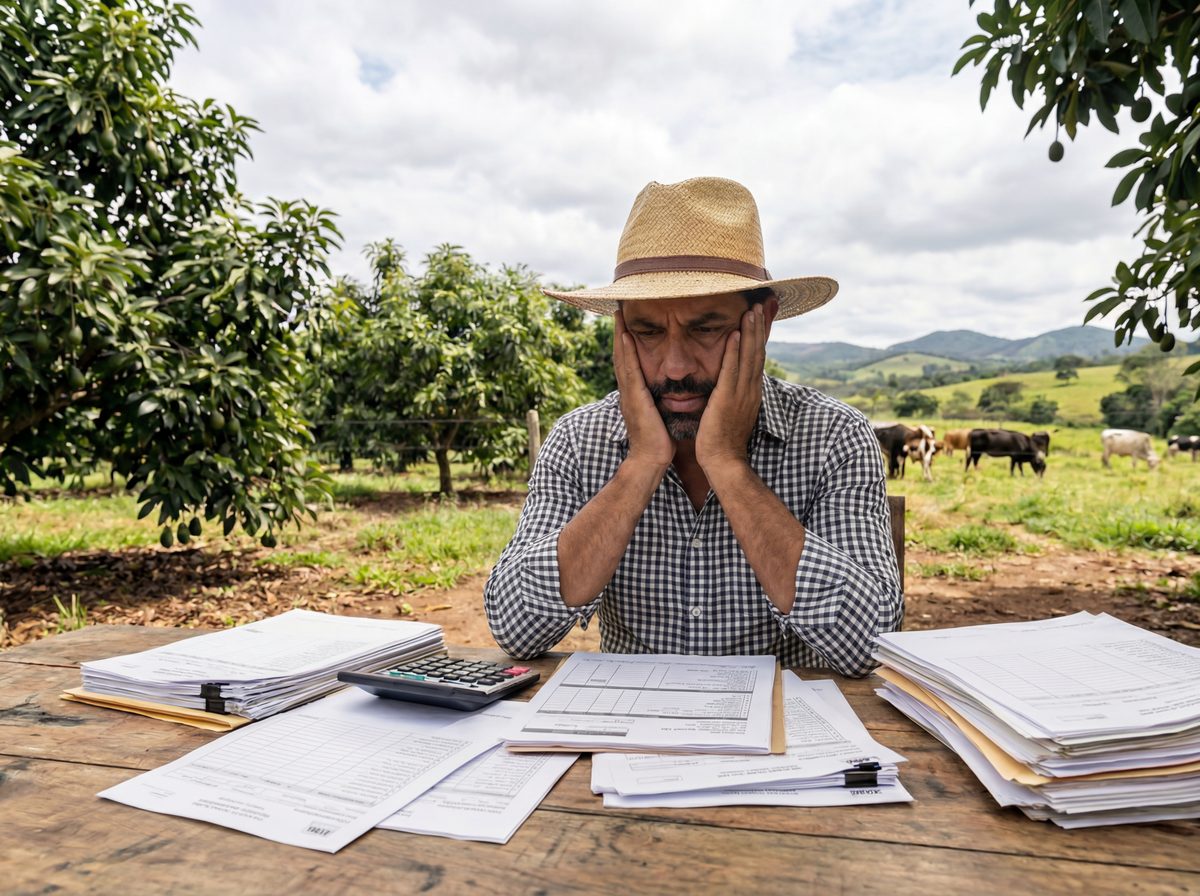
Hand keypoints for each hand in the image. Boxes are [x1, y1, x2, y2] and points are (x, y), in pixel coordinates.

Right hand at [614, 308, 673, 469]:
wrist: (651, 460)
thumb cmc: (659, 441)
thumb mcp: (661, 415)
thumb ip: (662, 401)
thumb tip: (673, 392)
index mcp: (635, 394)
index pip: (630, 363)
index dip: (627, 344)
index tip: (627, 324)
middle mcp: (628, 391)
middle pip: (621, 356)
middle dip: (619, 334)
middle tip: (617, 311)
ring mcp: (629, 393)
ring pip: (622, 358)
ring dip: (619, 336)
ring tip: (618, 315)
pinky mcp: (634, 397)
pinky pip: (629, 369)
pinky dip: (625, 351)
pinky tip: (625, 336)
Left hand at [695, 303, 764, 473]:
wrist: (723, 461)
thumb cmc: (722, 439)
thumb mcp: (731, 411)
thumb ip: (731, 394)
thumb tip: (729, 383)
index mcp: (751, 391)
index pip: (758, 357)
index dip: (761, 335)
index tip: (762, 315)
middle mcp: (750, 389)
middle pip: (758, 351)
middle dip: (760, 327)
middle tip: (763, 303)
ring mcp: (741, 394)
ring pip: (748, 357)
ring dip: (750, 332)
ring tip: (751, 310)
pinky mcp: (727, 399)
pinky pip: (731, 371)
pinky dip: (733, 351)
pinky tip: (733, 334)